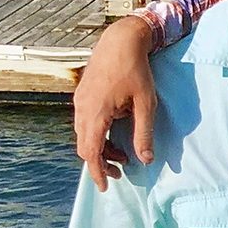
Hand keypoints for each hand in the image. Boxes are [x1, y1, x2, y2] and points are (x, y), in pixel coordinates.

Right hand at [72, 18, 161, 189]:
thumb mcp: (145, 104)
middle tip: (120, 173)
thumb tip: (146, 160)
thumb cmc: (136, 70)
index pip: (91, 152)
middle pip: (85, 147)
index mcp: (96, 113)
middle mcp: (83, 108)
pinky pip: (85, 122)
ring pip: (84, 135)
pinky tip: (115, 132)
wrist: (121, 39)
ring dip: (100, 148)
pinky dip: (97, 134)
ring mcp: (80, 100)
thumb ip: (144, 133)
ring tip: (122, 154)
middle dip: (100, 163)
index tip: (106, 187)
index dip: (98, 173)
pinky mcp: (83, 94)